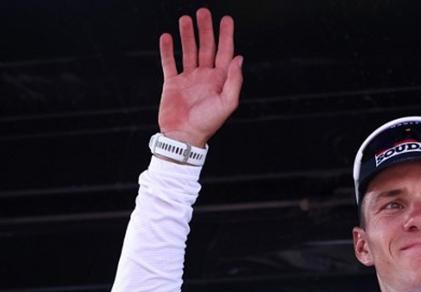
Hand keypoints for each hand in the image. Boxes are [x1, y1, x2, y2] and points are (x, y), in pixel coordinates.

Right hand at [157, 7, 242, 146]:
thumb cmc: (207, 123)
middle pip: (206, 48)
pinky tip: (167, 37)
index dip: (226, 36)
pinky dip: (167, 50)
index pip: (225, 53)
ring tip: (185, 19)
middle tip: (204, 12)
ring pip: (188, 51)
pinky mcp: (172, 83)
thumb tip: (239, 58)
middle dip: (206, 30)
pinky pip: (169, 63)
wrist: (184, 137)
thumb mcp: (227, 103)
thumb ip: (234, 80)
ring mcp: (188, 79)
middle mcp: (205, 77)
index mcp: (220, 81)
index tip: (227, 20)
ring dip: (187, 35)